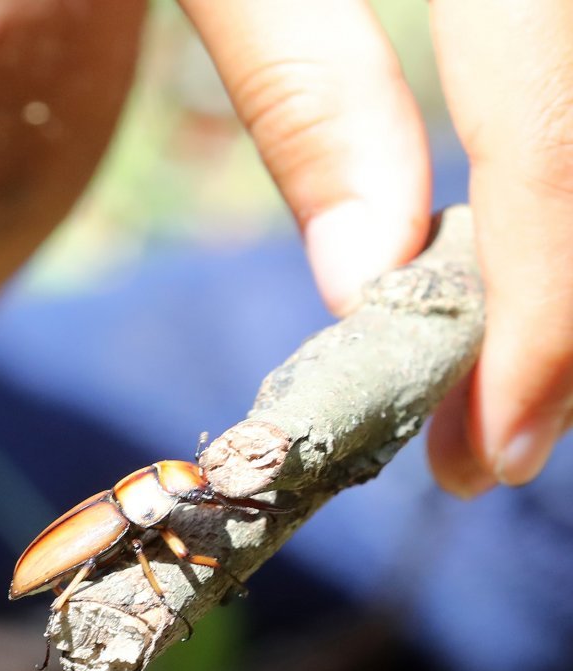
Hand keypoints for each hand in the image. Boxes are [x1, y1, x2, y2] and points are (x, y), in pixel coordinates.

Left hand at [181, 0, 572, 496]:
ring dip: (555, 283)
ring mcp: (553, 3)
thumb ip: (298, 87)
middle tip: (494, 441)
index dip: (546, 317)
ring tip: (496, 384)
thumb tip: (364, 278)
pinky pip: (566, 117)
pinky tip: (500, 272)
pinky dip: (544, 216)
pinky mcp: (538, 18)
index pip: (551, 140)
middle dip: (556, 321)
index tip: (499, 451)